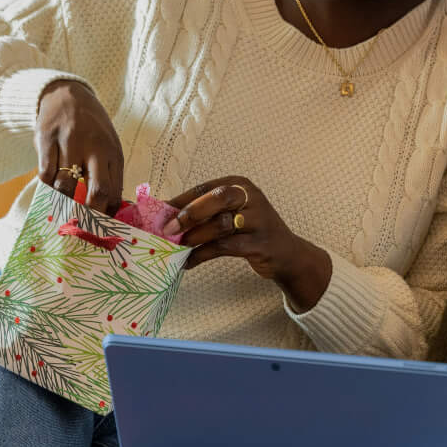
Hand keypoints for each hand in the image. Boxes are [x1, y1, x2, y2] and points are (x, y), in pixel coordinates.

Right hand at [36, 81, 123, 216]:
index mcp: (113, 152)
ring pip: (65, 186)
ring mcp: (69, 141)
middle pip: (97, 191)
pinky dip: (46, 188)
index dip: (108, 215)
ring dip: (63, 203)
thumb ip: (110, 175)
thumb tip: (111, 212)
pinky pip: (44, 174)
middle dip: (90, 215)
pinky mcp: (46, 139)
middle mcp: (94, 146)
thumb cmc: (91, 129)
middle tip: (81, 227)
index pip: (115, 191)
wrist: (67, 94)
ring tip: (61, 210)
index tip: (100, 229)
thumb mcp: (108, 146)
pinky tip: (49, 192)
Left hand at [170, 176, 332, 312]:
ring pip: (222, 224)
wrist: (286, 254)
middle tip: (169, 229)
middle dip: (190, 213)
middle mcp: (251, 197)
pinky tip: (189, 262)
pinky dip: (203, 254)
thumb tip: (166, 217)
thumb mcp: (232, 214)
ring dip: (196, 236)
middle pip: (218, 198)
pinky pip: (225, 247)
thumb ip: (206, 213)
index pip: (205, 187)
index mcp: (240, 184)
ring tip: (179, 247)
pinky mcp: (260, 243)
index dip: (180, 200)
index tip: (160, 213)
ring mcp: (259, 220)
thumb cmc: (251, 232)